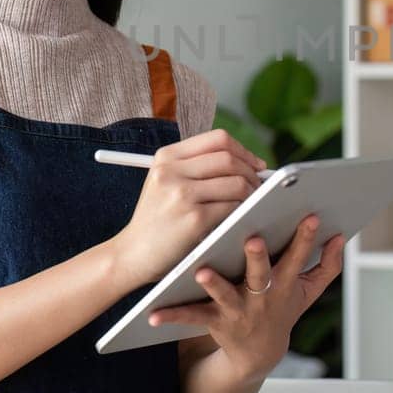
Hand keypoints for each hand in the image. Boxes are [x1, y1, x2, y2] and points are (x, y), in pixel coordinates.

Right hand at [110, 129, 266, 285]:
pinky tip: (241, 217)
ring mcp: (182, 194)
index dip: (243, 150)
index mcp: (166, 156)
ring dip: (252, 193)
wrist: (133, 253)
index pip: (217, 139)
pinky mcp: (194, 219)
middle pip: (229, 158)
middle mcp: (171, 171)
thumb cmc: (157, 219)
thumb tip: (246, 161)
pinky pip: (233, 207)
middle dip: (251, 171)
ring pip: (236, 182)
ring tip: (252, 202)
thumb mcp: (164, 182)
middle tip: (259, 185)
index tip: (255, 164)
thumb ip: (196, 166)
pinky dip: (243, 211)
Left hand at [148, 214, 343, 381]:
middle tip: (254, 238)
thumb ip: (327, 265)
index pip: (296, 257)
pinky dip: (172, 315)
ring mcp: (237, 310)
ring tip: (201, 271)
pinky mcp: (214, 321)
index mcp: (284, 284)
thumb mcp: (308, 292)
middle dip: (259, 257)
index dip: (304, 238)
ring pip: (224, 295)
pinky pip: (191, 317)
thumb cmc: (282, 311)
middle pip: (261, 274)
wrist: (257, 355)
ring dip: (214, 284)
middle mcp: (262, 297)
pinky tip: (153, 313)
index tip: (309, 215)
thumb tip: (341, 236)